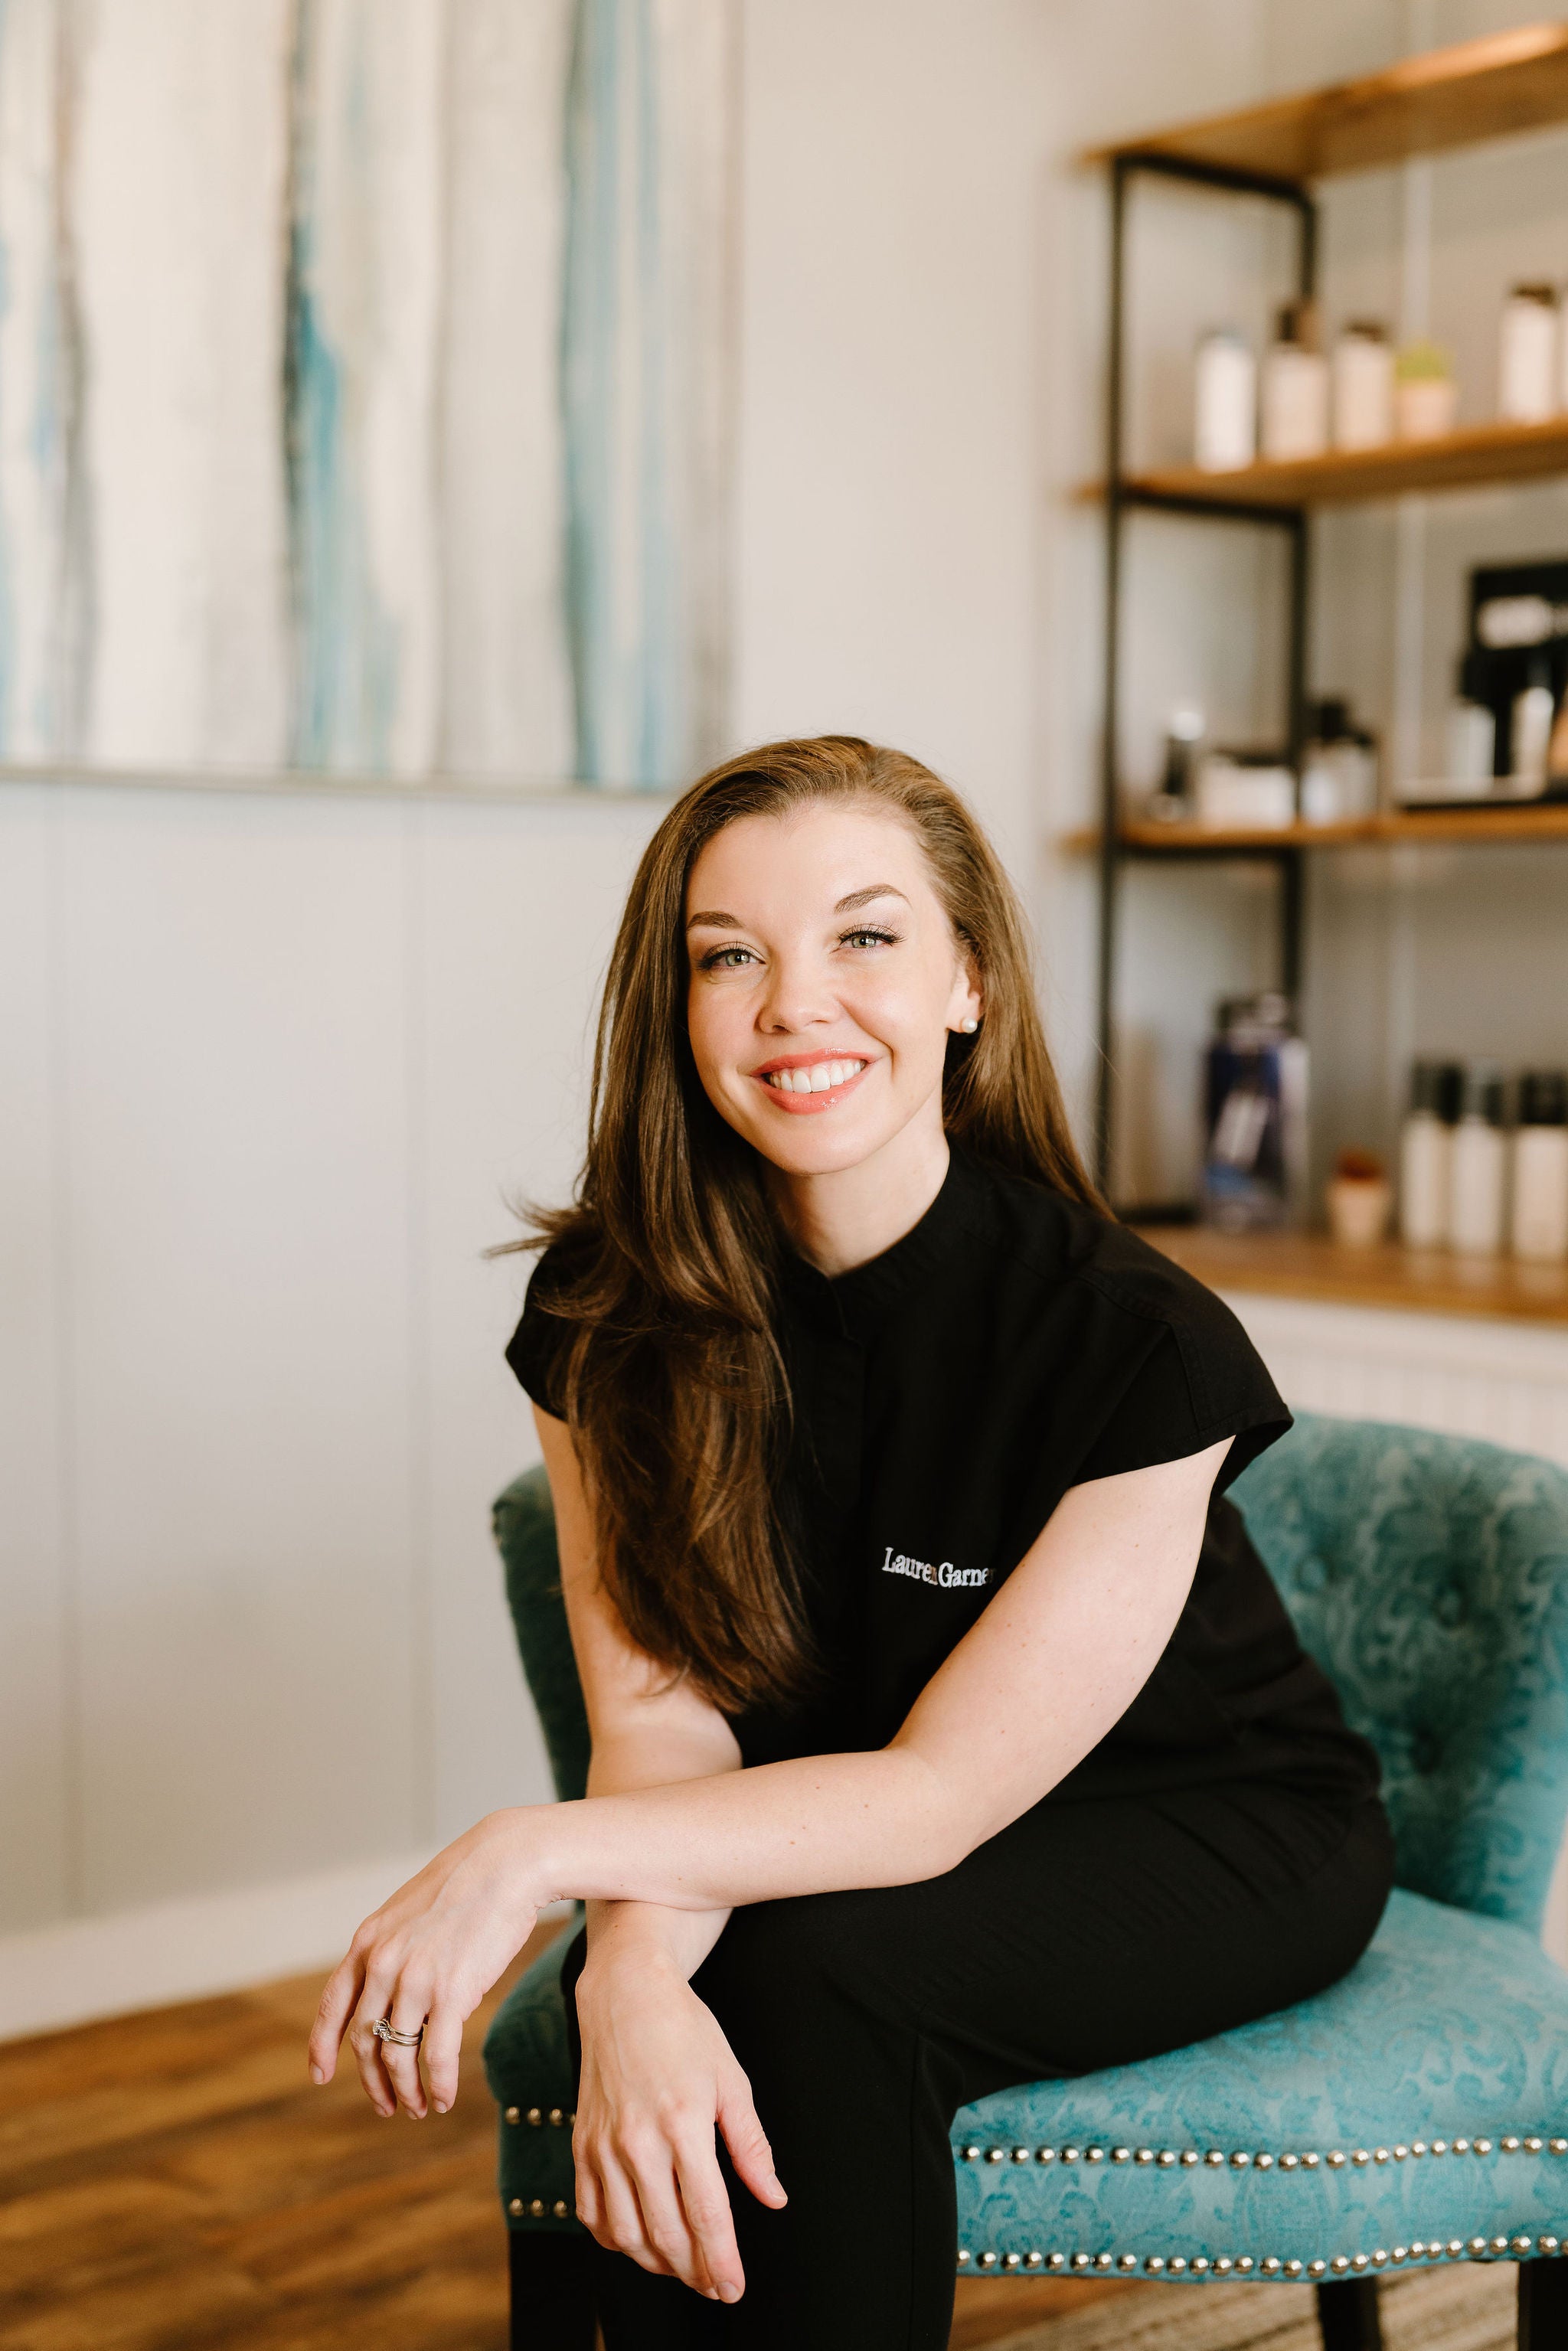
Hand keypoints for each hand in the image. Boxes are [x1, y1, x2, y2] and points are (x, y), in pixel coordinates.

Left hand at [308, 1810, 541, 2118]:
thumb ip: (391, 1949)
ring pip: (397, 2056)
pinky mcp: (452, 1993)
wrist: (508, 1863)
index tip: (320, 2075)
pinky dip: (439, 2085)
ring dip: (405, 2091)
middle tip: (386, 2105)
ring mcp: (415, 1980)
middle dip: (373, 2081)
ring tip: (419, 2107)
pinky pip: (437, 2056)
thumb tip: (392, 1993)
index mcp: (368, 1942)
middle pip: (364, 2040)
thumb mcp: (409, 1911)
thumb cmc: (467, 1883)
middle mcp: (382, 1964)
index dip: (322, 2046)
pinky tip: (445, 2097)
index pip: (331, 2006)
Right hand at [574, 1945, 785, 2300]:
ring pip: (627, 2234)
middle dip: (695, 2271)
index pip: (706, 2214)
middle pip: (666, 2233)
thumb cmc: (685, 2030)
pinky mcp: (580, 2145)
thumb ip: (752, 2146)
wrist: (625, 1994)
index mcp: (684, 2122)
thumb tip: (774, 2197)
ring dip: (657, 2263)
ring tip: (683, 2266)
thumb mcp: (731, 2079)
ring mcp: (603, 2145)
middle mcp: (638, 2140)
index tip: (735, 2288)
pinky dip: (616, 2239)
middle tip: (715, 2285)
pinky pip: (591, 2214)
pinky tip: (639, 2240)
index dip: (722, 2260)